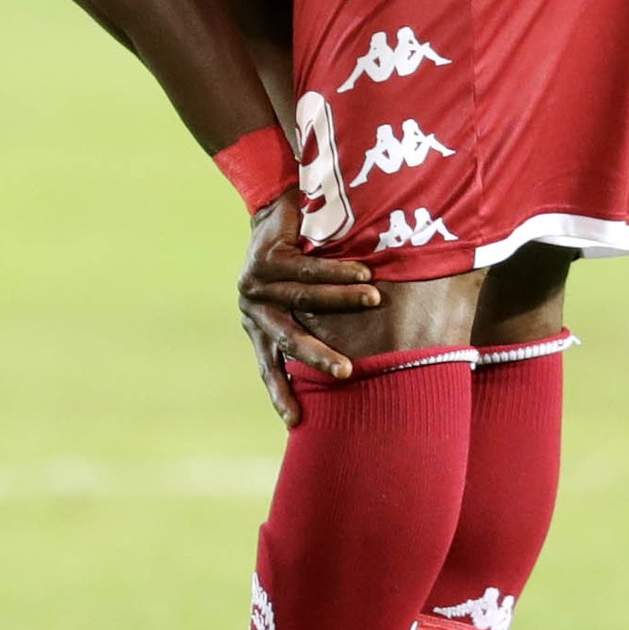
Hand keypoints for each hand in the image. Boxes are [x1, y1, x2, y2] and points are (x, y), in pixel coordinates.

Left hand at [237, 191, 381, 426]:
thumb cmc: (299, 261)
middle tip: (347, 373)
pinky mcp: (266, 255)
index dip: (281, 392)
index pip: (269, 365)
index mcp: (259, 326)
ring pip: (304, 298)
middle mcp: (254, 308)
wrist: (274, 206)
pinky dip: (337, 272)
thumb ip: (316, 324)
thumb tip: (360, 364)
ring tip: (375, 301)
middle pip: (287, 340)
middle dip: (318, 357)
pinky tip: (363, 274)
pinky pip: (306, 267)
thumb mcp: (300, 297)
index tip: (296, 422)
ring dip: (343, 300)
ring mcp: (256, 281)